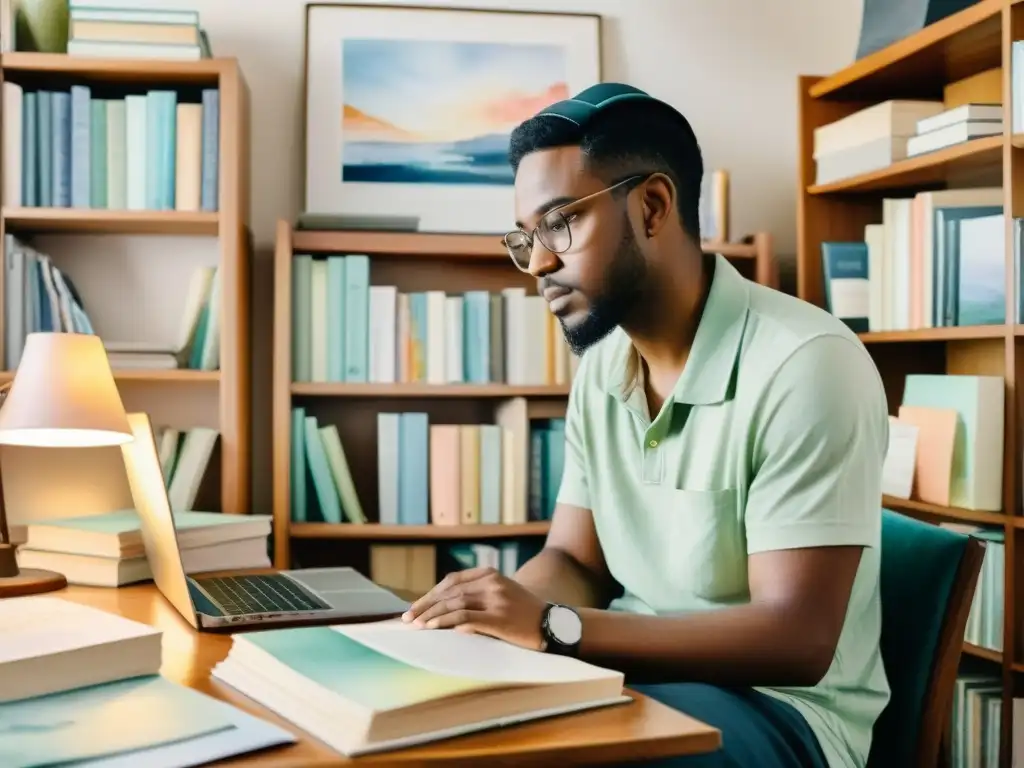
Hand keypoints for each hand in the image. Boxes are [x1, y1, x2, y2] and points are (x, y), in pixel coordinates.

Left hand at [401, 566, 547, 649]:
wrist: (552, 624)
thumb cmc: (524, 613)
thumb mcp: (501, 595)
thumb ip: (476, 596)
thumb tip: (443, 609)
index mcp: (489, 574)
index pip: (452, 581)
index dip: (431, 594)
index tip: (415, 607)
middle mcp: (491, 582)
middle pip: (449, 592)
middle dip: (425, 605)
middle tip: (407, 618)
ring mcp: (496, 599)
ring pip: (454, 603)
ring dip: (431, 615)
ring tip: (415, 625)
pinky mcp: (499, 617)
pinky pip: (465, 617)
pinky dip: (446, 622)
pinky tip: (432, 628)